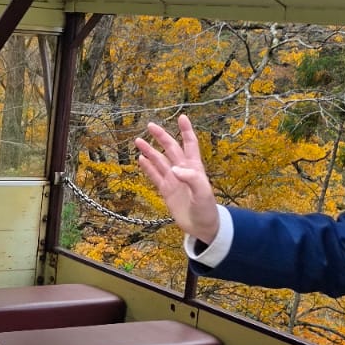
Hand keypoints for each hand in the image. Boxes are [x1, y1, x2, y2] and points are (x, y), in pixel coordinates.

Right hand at [134, 116, 219, 244]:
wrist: (202, 226)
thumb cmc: (207, 209)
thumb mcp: (203, 193)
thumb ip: (191, 179)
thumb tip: (174, 169)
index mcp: (194, 167)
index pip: (190, 144)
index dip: (186, 130)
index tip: (182, 117)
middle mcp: (182, 170)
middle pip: (171, 148)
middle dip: (161, 136)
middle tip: (150, 125)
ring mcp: (173, 180)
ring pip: (159, 161)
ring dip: (150, 151)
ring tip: (138, 141)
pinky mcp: (166, 190)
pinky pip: (155, 176)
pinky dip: (148, 167)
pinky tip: (140, 159)